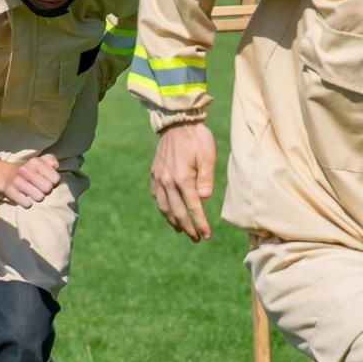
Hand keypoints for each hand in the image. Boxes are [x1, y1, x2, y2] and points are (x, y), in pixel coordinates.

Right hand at [0, 153, 60, 208]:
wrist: (5, 175)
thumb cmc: (28, 170)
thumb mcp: (40, 162)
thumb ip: (51, 161)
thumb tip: (55, 166)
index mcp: (35, 162)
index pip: (56, 179)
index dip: (54, 182)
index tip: (47, 180)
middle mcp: (26, 170)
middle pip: (48, 189)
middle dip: (46, 190)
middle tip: (40, 187)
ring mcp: (17, 181)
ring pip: (39, 198)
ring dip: (38, 197)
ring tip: (33, 192)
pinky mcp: (11, 192)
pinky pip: (27, 204)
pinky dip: (27, 203)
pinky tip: (24, 197)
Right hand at [150, 122, 215, 241]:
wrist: (177, 122)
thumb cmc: (197, 138)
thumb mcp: (208, 155)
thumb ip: (206, 177)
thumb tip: (204, 198)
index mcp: (183, 178)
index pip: (193, 207)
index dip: (200, 223)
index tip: (207, 235)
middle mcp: (168, 181)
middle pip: (178, 212)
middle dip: (188, 227)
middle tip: (197, 238)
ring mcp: (159, 178)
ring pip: (165, 207)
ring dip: (174, 222)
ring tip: (183, 230)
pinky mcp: (154, 175)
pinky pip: (158, 198)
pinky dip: (164, 209)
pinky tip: (170, 214)